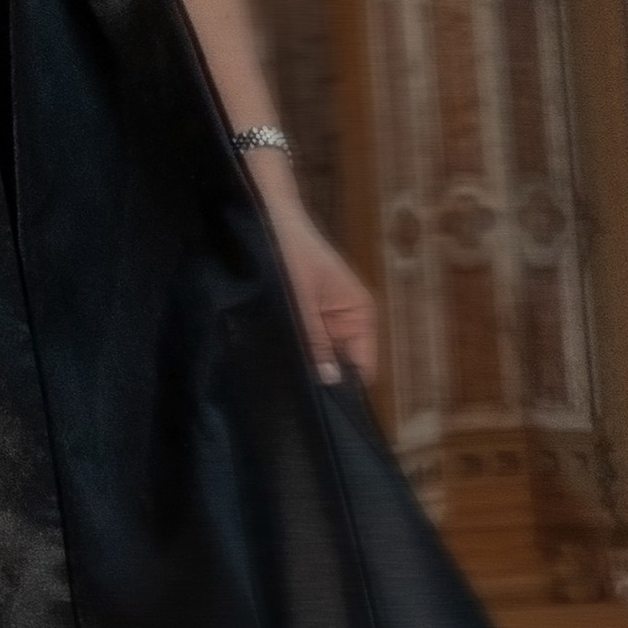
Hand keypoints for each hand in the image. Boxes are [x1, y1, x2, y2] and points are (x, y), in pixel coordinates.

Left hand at [253, 170, 377, 386]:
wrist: (266, 214)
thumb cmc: (290, 248)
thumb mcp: (300, 298)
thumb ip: (313, 340)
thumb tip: (328, 382)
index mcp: (359, 315)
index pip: (362, 369)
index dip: (344, 391)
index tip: (320, 413)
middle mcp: (345, 323)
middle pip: (338, 368)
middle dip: (318, 380)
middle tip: (291, 401)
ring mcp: (321, 322)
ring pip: (315, 359)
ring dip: (299, 366)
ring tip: (276, 383)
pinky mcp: (299, 319)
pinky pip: (298, 345)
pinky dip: (287, 352)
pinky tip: (268, 363)